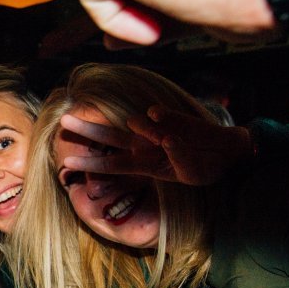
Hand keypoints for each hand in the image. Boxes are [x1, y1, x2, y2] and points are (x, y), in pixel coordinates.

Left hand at [59, 107, 251, 185]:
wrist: (225, 154)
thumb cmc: (200, 166)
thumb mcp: (182, 173)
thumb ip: (170, 158)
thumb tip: (162, 140)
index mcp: (140, 163)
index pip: (109, 165)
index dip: (88, 164)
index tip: (65, 164)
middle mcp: (142, 145)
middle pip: (107, 137)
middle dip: (85, 129)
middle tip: (63, 120)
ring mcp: (153, 130)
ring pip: (134, 123)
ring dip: (145, 130)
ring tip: (169, 141)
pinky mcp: (169, 117)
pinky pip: (157, 114)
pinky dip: (160, 118)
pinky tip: (170, 126)